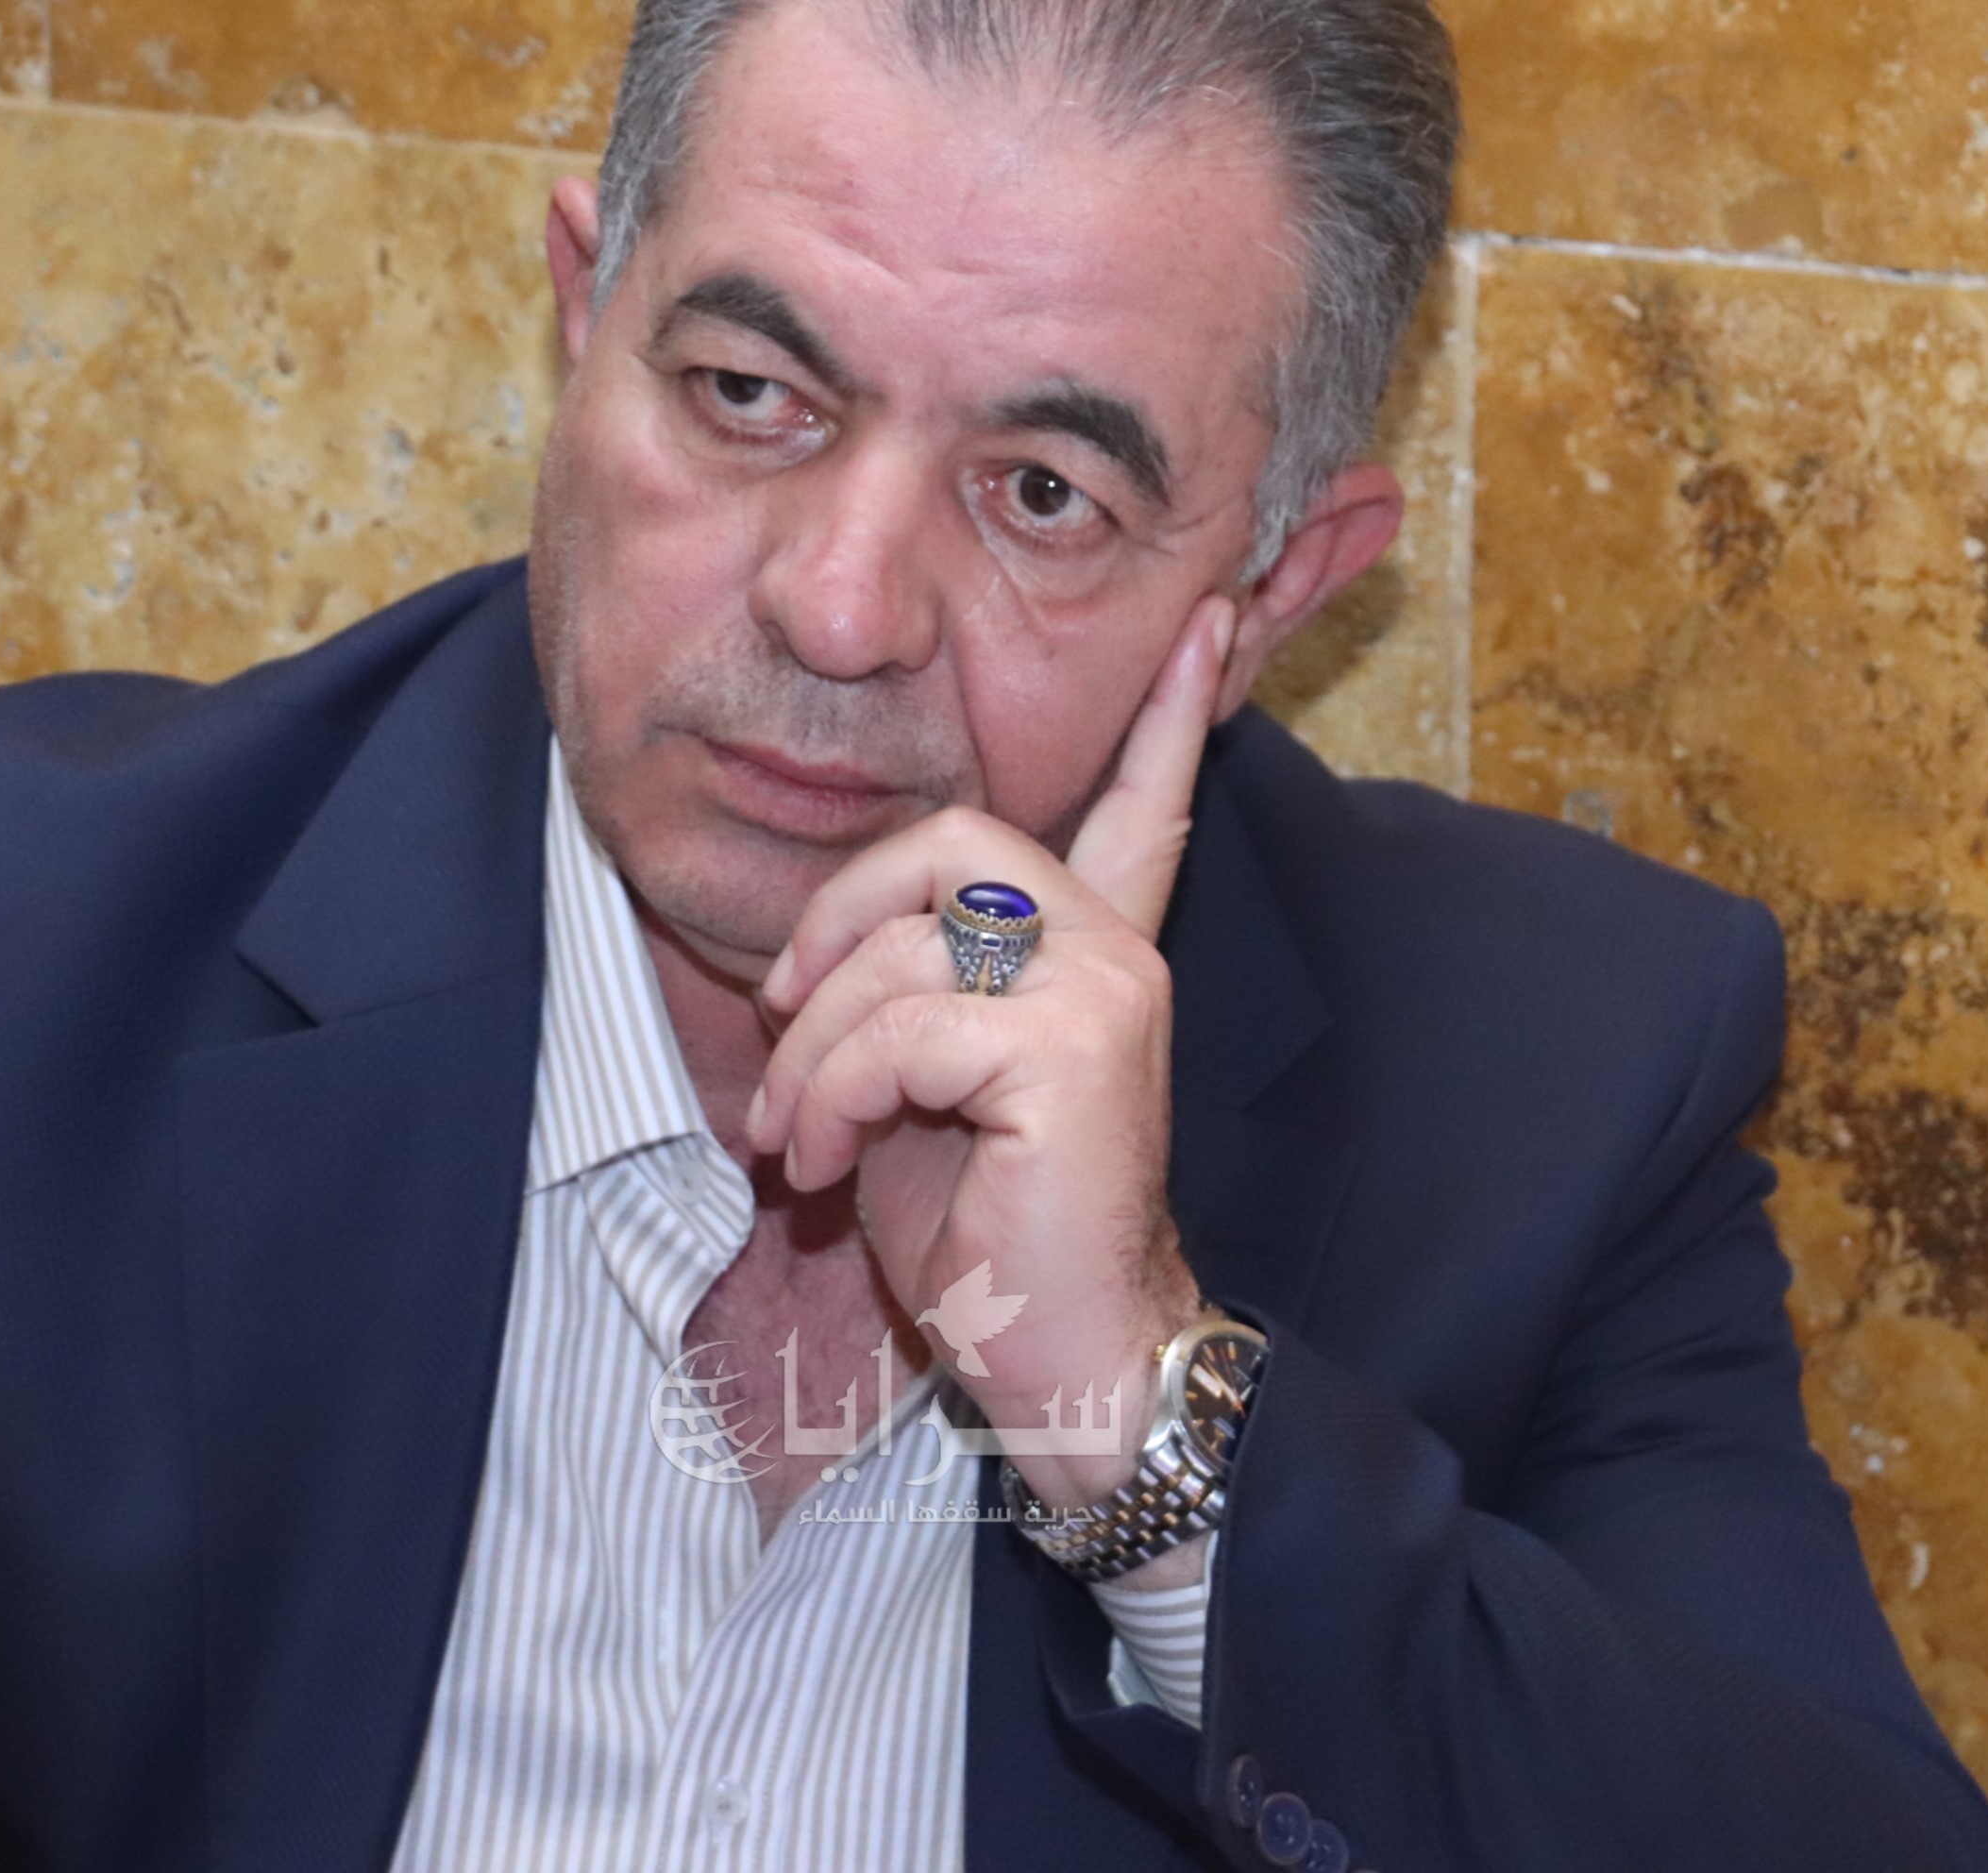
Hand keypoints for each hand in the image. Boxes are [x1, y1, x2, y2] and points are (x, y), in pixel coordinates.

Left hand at [744, 595, 1236, 1514]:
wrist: (1069, 1371)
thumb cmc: (990, 1249)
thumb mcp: (922, 1097)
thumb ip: (901, 1003)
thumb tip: (805, 971)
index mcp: (1097, 952)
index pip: (1138, 803)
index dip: (1166, 712)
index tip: (1210, 616)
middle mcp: (1115, 951)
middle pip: (949, 838)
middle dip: (832, 917)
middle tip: (777, 1018)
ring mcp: (1104, 989)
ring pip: (901, 944)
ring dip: (808, 1051)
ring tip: (791, 1138)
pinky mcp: (1072, 1049)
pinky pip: (900, 1025)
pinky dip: (827, 1095)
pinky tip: (820, 1163)